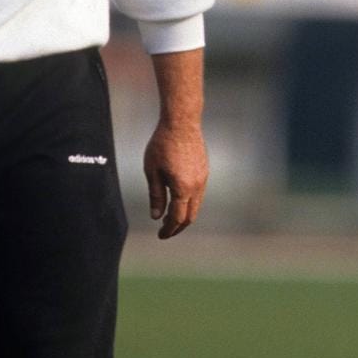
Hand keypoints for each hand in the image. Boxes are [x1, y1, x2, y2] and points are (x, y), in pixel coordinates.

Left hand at [143, 120, 207, 238]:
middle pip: (191, 216)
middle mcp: (197, 186)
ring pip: (197, 205)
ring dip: (185, 214)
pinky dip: (189, 202)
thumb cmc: (163, 144)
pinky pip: (199, 193)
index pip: (177, 218)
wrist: (182, 122)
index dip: (169, 229)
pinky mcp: (205, 170)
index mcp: (183, 188)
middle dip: (178, 227)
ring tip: (170, 216)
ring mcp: (203, 178)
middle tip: (165, 231)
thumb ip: (155, 195)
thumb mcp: (152, 171)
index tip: (160, 235)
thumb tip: (156, 216)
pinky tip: (178, 199)